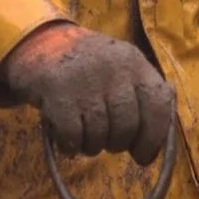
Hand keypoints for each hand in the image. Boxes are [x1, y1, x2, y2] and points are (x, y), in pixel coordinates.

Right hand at [0, 22, 174, 162]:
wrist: (39, 42)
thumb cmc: (86, 65)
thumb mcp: (119, 67)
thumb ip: (139, 95)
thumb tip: (156, 142)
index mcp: (134, 61)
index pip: (159, 103)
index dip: (155, 137)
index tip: (143, 156)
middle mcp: (114, 67)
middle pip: (128, 125)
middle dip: (119, 143)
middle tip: (109, 144)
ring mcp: (86, 79)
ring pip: (100, 134)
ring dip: (93, 146)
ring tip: (86, 138)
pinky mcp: (58, 91)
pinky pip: (73, 136)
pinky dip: (71, 146)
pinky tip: (68, 140)